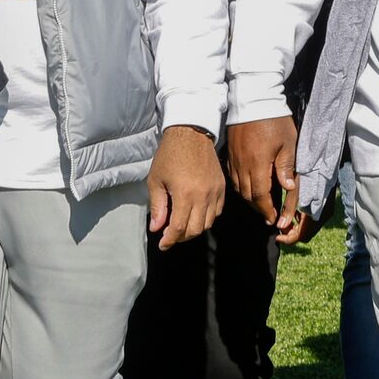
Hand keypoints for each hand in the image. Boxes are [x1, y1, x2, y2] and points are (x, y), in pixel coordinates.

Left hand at [145, 124, 225, 250]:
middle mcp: (204, 195)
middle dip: (181, 237)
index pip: (179, 228)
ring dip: (194, 229)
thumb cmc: (169, 155)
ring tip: (182, 225)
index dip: (170, 240)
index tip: (163, 244)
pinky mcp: (222, 187)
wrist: (191, 134)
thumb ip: (158, 207)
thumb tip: (156, 229)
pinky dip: (207, 217)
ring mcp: (215, 192)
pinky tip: (195, 213)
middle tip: (170, 235)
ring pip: (208, 223)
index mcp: (185, 194)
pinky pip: (218, 211)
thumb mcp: (156, 180)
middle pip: (196, 230)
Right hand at [226, 114, 304, 242]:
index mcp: (258, 164)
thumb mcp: (288, 143)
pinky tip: (248, 187)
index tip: (274, 218)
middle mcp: (243, 165)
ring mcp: (234, 160)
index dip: (267, 209)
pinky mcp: (230, 154)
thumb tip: (287, 188)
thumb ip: (286, 167)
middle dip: (259, 208)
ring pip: (239, 188)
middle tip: (269, 215)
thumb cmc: (274, 120)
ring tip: (260, 204)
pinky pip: (233, 177)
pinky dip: (241, 186)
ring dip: (249, 199)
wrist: (253, 99)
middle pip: (248, 195)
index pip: (260, 195)